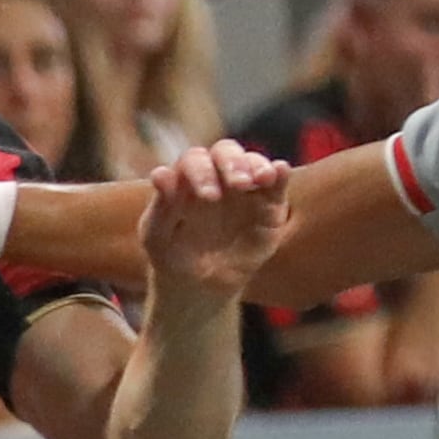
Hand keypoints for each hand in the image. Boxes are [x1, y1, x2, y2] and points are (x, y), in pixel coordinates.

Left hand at [137, 142, 290, 303]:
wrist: (200, 286)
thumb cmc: (173, 255)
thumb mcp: (158, 236)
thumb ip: (160, 206)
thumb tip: (160, 173)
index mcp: (188, 177)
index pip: (196, 160)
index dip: (201, 171)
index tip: (207, 195)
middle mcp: (217, 175)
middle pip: (226, 153)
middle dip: (232, 164)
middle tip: (238, 184)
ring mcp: (245, 189)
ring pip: (253, 163)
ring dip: (257, 166)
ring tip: (262, 179)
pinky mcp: (269, 207)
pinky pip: (277, 185)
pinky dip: (280, 175)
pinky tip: (280, 170)